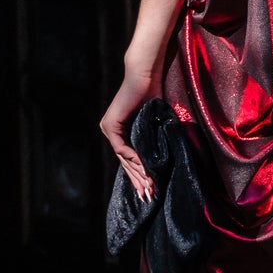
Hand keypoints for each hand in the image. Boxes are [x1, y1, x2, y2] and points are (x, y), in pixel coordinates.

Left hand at [100, 57, 161, 196]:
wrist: (145, 75)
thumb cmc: (153, 94)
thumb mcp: (153, 122)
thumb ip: (153, 138)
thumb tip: (163, 157)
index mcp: (120, 131)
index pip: (128, 159)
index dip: (140, 175)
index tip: (151, 188)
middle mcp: (111, 131)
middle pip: (124, 162)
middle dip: (138, 180)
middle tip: (148, 196)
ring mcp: (109, 128)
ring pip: (123, 158)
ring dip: (137, 173)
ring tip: (148, 187)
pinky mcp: (111, 125)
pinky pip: (122, 148)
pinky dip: (133, 158)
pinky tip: (144, 169)